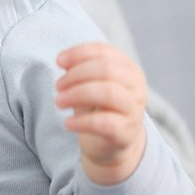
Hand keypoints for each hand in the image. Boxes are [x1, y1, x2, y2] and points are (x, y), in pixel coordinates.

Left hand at [55, 42, 147, 184]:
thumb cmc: (97, 107)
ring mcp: (134, 110)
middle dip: (76, 75)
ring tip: (59, 101)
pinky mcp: (126, 132)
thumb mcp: (88, 84)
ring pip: (107, 93)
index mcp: (128, 68)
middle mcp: (136, 86)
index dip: (79, 53)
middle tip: (58, 86)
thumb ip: (78, 69)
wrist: (111, 143)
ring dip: (76, 95)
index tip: (58, 61)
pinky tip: (68, 123)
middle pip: (106, 70)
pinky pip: (103, 123)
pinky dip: (81, 122)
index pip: (104, 51)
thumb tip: (63, 60)